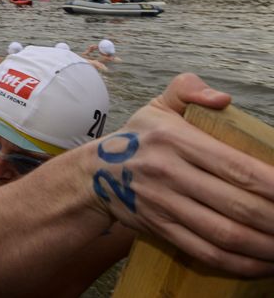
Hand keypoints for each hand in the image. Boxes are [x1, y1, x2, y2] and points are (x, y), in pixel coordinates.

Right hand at [90, 73, 273, 276]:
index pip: (236, 166)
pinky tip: (263, 263)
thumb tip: (222, 99)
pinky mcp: (160, 228)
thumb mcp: (158, 105)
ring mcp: (164, 204)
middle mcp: (169, 173)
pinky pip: (206, 252)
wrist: (95, 174)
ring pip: (225, 234)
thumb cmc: (137, 138)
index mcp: (175, 140)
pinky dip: (240, 264)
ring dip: (265, 246)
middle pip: (237, 205)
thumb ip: (189, 89)